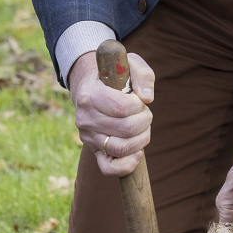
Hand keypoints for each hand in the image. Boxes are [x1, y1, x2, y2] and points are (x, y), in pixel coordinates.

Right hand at [68, 50, 154, 176]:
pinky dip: (127, 165)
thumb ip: (143, 75)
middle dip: (144, 120)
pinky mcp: (94, 151)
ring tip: (142, 128)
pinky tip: (137, 153)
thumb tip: (147, 98)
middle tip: (143, 112)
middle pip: (126, 129)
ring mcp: (88, 137)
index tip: (140, 99)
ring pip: (121, 148)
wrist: (91, 87)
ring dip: (141, 139)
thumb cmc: (114, 76)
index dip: (139, 105)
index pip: (122, 107)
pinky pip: (108, 168)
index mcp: (90, 95)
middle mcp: (85, 118)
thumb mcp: (129, 64)